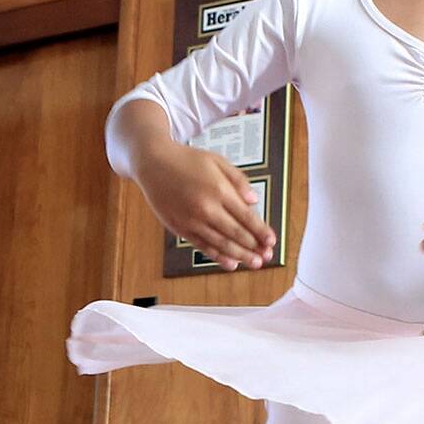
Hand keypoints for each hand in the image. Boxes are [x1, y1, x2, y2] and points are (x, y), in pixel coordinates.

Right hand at [136, 142, 275, 271]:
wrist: (153, 163)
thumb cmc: (186, 160)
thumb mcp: (217, 161)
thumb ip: (238, 180)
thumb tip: (254, 201)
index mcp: (218, 189)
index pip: (246, 216)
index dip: (261, 231)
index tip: (271, 240)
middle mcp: (206, 207)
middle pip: (236, 233)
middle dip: (254, 247)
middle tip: (266, 257)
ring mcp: (192, 220)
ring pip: (221, 243)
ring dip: (240, 256)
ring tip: (254, 263)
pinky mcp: (180, 228)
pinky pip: (202, 246)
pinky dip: (217, 256)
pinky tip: (230, 263)